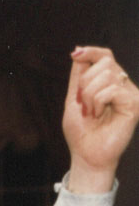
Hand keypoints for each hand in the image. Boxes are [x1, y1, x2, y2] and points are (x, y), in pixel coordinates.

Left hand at [63, 46, 138, 192]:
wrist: (86, 155)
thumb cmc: (80, 131)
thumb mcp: (74, 100)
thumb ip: (78, 77)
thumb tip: (79, 50)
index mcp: (108, 83)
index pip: (105, 56)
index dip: (92, 51)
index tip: (76, 54)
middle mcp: (122, 85)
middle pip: (104, 62)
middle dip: (85, 82)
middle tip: (84, 104)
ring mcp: (130, 93)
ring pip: (107, 75)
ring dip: (90, 96)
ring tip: (91, 113)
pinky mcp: (134, 103)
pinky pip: (112, 90)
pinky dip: (98, 102)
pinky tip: (98, 116)